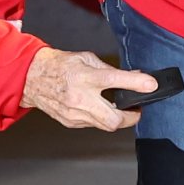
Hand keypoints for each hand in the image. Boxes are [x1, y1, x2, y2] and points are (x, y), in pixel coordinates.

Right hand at [25, 49, 159, 131]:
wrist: (31, 78)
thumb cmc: (60, 65)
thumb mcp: (87, 58)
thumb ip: (111, 69)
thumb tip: (134, 75)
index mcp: (84, 77)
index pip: (115, 80)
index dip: (137, 83)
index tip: (152, 85)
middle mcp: (79, 98)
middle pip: (114, 120)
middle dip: (131, 117)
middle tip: (137, 108)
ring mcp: (74, 114)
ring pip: (105, 125)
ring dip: (117, 118)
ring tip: (119, 107)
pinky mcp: (71, 122)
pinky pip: (94, 124)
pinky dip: (101, 117)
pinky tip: (99, 108)